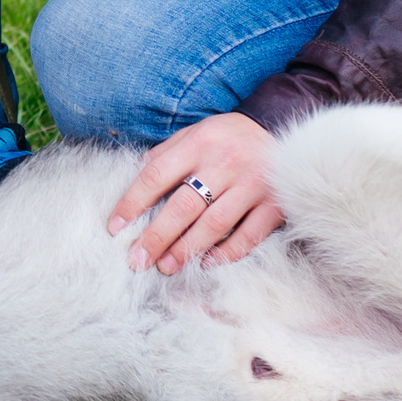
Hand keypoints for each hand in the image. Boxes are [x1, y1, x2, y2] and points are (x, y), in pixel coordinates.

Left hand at [106, 113, 284, 273]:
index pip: (157, 175)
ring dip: (187, 249)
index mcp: (199, 143)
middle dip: (156, 236)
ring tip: (166, 267)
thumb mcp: (196, 134)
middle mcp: (225, 163)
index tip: (115, 227)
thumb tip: (135, 175)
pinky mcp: (275, 204)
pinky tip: (206, 263)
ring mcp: (253, 184)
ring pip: (214, 224)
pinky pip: (248, 235)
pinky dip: (227, 253)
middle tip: (137, 259)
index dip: (133, 203)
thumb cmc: (229, 138)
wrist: (286, 133)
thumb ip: (166, 154)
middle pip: (184, 206)